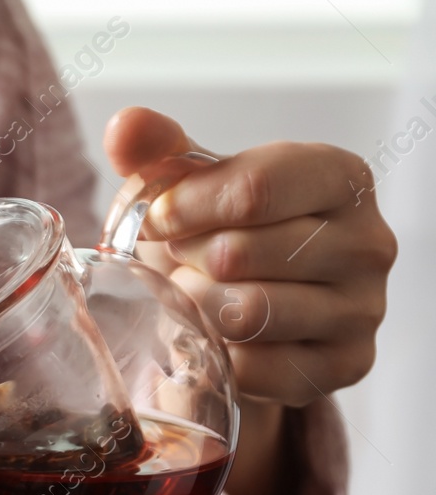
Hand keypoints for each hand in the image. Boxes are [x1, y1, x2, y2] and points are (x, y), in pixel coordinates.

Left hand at [104, 107, 396, 494]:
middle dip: (186, 261)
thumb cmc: (217, 236)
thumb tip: (126, 126)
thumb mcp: (188, 188)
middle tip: (178, 263)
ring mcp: (363, 309)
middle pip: (242, 254)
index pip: (254, 190)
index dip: (185, 208)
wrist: (239, 313)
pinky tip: (217, 342)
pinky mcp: (345, 366)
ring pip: (248, 313)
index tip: (155, 221)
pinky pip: (256, 369)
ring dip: (198, 309)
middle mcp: (368, 241)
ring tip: (193, 299)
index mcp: (338, 178)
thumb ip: (158, 152)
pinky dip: (220, 359)